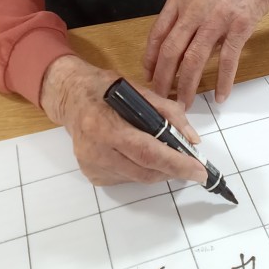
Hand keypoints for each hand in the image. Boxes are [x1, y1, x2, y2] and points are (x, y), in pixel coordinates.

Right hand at [40, 55, 205, 186]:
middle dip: (173, 170)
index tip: (199, 172)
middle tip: (192, 166)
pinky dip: (141, 169)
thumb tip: (192, 139)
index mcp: (105, 125)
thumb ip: (167, 112)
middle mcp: (95, 150)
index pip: (147, 152)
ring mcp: (91, 165)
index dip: (176, 164)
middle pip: (144, 171)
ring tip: (167, 155)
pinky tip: (140, 154)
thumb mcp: (137, 90)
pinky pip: (126, 179)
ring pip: (137, 178)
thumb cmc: (104, 89)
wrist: (69, 97)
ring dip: (158, 170)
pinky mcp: (91, 174)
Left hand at [143, 0, 268, 107]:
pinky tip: (221, 96)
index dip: (150, 59)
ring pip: (194, 60)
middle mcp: (194, 10)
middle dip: (163, 79)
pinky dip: (224, 82)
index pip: (157, 34)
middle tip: (160, 97)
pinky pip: (228, 61)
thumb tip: (176, 41)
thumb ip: (185, 11)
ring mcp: (217, 19)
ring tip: (184, 104)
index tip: (148, 75)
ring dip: (187, 86)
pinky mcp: (240, 27)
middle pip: (171, 51)